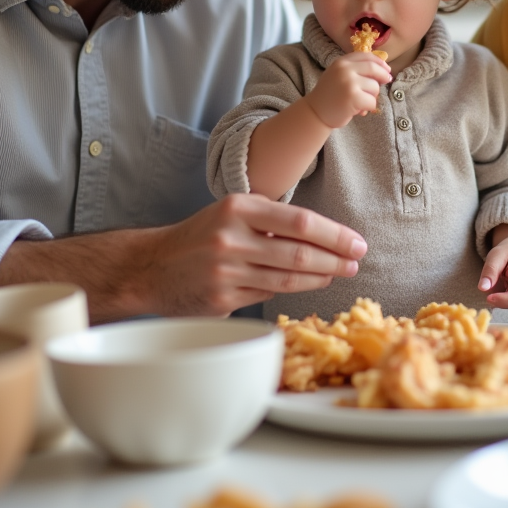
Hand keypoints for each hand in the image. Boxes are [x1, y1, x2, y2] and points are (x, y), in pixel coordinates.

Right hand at [143, 194, 368, 315]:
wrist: (149, 266)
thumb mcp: (231, 213)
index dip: (335, 235)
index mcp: (238, 208)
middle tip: (357, 262)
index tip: (357, 242)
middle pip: (299, 253)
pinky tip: (310, 285)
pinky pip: (268, 296)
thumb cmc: (200, 236)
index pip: (300, 222)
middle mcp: (231, 237)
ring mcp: (225, 271)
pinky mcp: (221, 299)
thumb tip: (323, 235)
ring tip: (340, 273)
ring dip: (321, 278)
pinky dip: (294, 290)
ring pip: (287, 278)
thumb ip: (269, 219)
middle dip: (335, 259)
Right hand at [306, 52, 390, 127]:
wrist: (315, 113)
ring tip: (359, 102)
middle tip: (387, 81)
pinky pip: (372, 101)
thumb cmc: (330, 95)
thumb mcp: (339, 75)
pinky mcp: (353, 97)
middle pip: (374, 68)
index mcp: (341, 62)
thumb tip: (383, 70)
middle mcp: (344, 69)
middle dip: (383, 76)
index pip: (366, 56)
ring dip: (371, 97)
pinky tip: (358, 111)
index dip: (379, 62)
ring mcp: (349, 83)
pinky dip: (368, 108)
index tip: (386, 69)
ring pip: (374, 87)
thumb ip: (355, 69)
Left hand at [477, 224, 507, 310]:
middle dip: (500, 298)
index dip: (501, 300)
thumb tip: (482, 288)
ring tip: (501, 282)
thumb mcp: (496, 255)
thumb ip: (490, 271)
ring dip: (502, 299)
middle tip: (492, 283)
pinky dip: (506, 300)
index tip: (487, 298)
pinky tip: (505, 288)